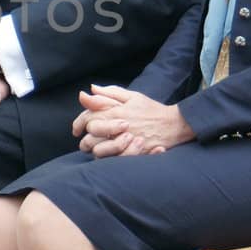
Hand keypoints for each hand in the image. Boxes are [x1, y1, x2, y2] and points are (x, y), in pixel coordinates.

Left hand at [76, 84, 194, 157]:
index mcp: (116, 110)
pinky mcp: (133, 153)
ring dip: (94, 150)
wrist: (173, 124)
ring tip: (95, 150)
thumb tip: (90, 89)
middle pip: (91, 134)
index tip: (77, 130)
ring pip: (99, 150)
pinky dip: (107, 159)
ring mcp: (126, 140)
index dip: (78, 124)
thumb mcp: (132, 96)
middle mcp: (119, 125)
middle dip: (84, 139)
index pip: (88, 117)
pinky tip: (108, 155)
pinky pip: (113, 160)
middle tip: (84, 142)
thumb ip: (110, 93)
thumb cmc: (151, 110)